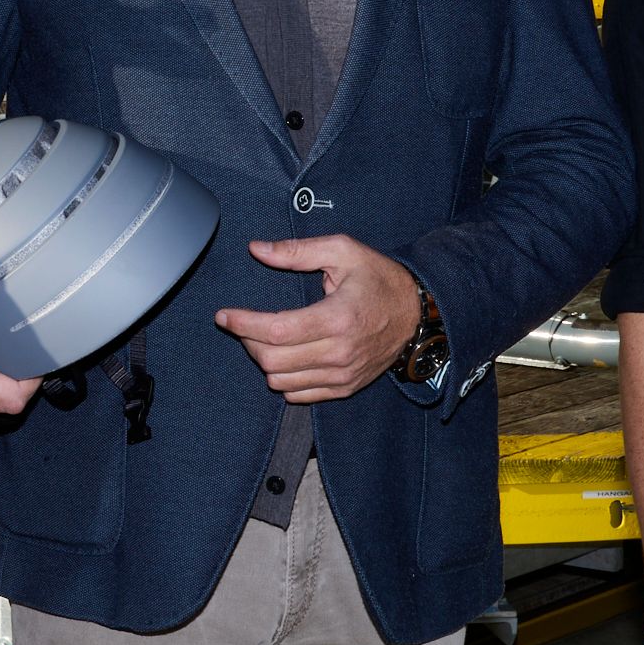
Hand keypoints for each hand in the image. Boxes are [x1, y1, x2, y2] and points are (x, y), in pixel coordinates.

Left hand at [217, 236, 422, 403]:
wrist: (418, 313)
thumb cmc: (379, 278)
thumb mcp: (343, 251)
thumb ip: (297, 251)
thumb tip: (257, 249)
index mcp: (338, 317)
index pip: (276, 331)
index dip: (243, 324)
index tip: (225, 315)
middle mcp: (340, 352)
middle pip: (273, 361)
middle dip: (248, 341)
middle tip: (244, 324)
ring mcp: (343, 374)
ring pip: (281, 382)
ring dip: (264, 361)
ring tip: (265, 338)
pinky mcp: (345, 387)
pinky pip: (299, 395)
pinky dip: (283, 379)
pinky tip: (285, 357)